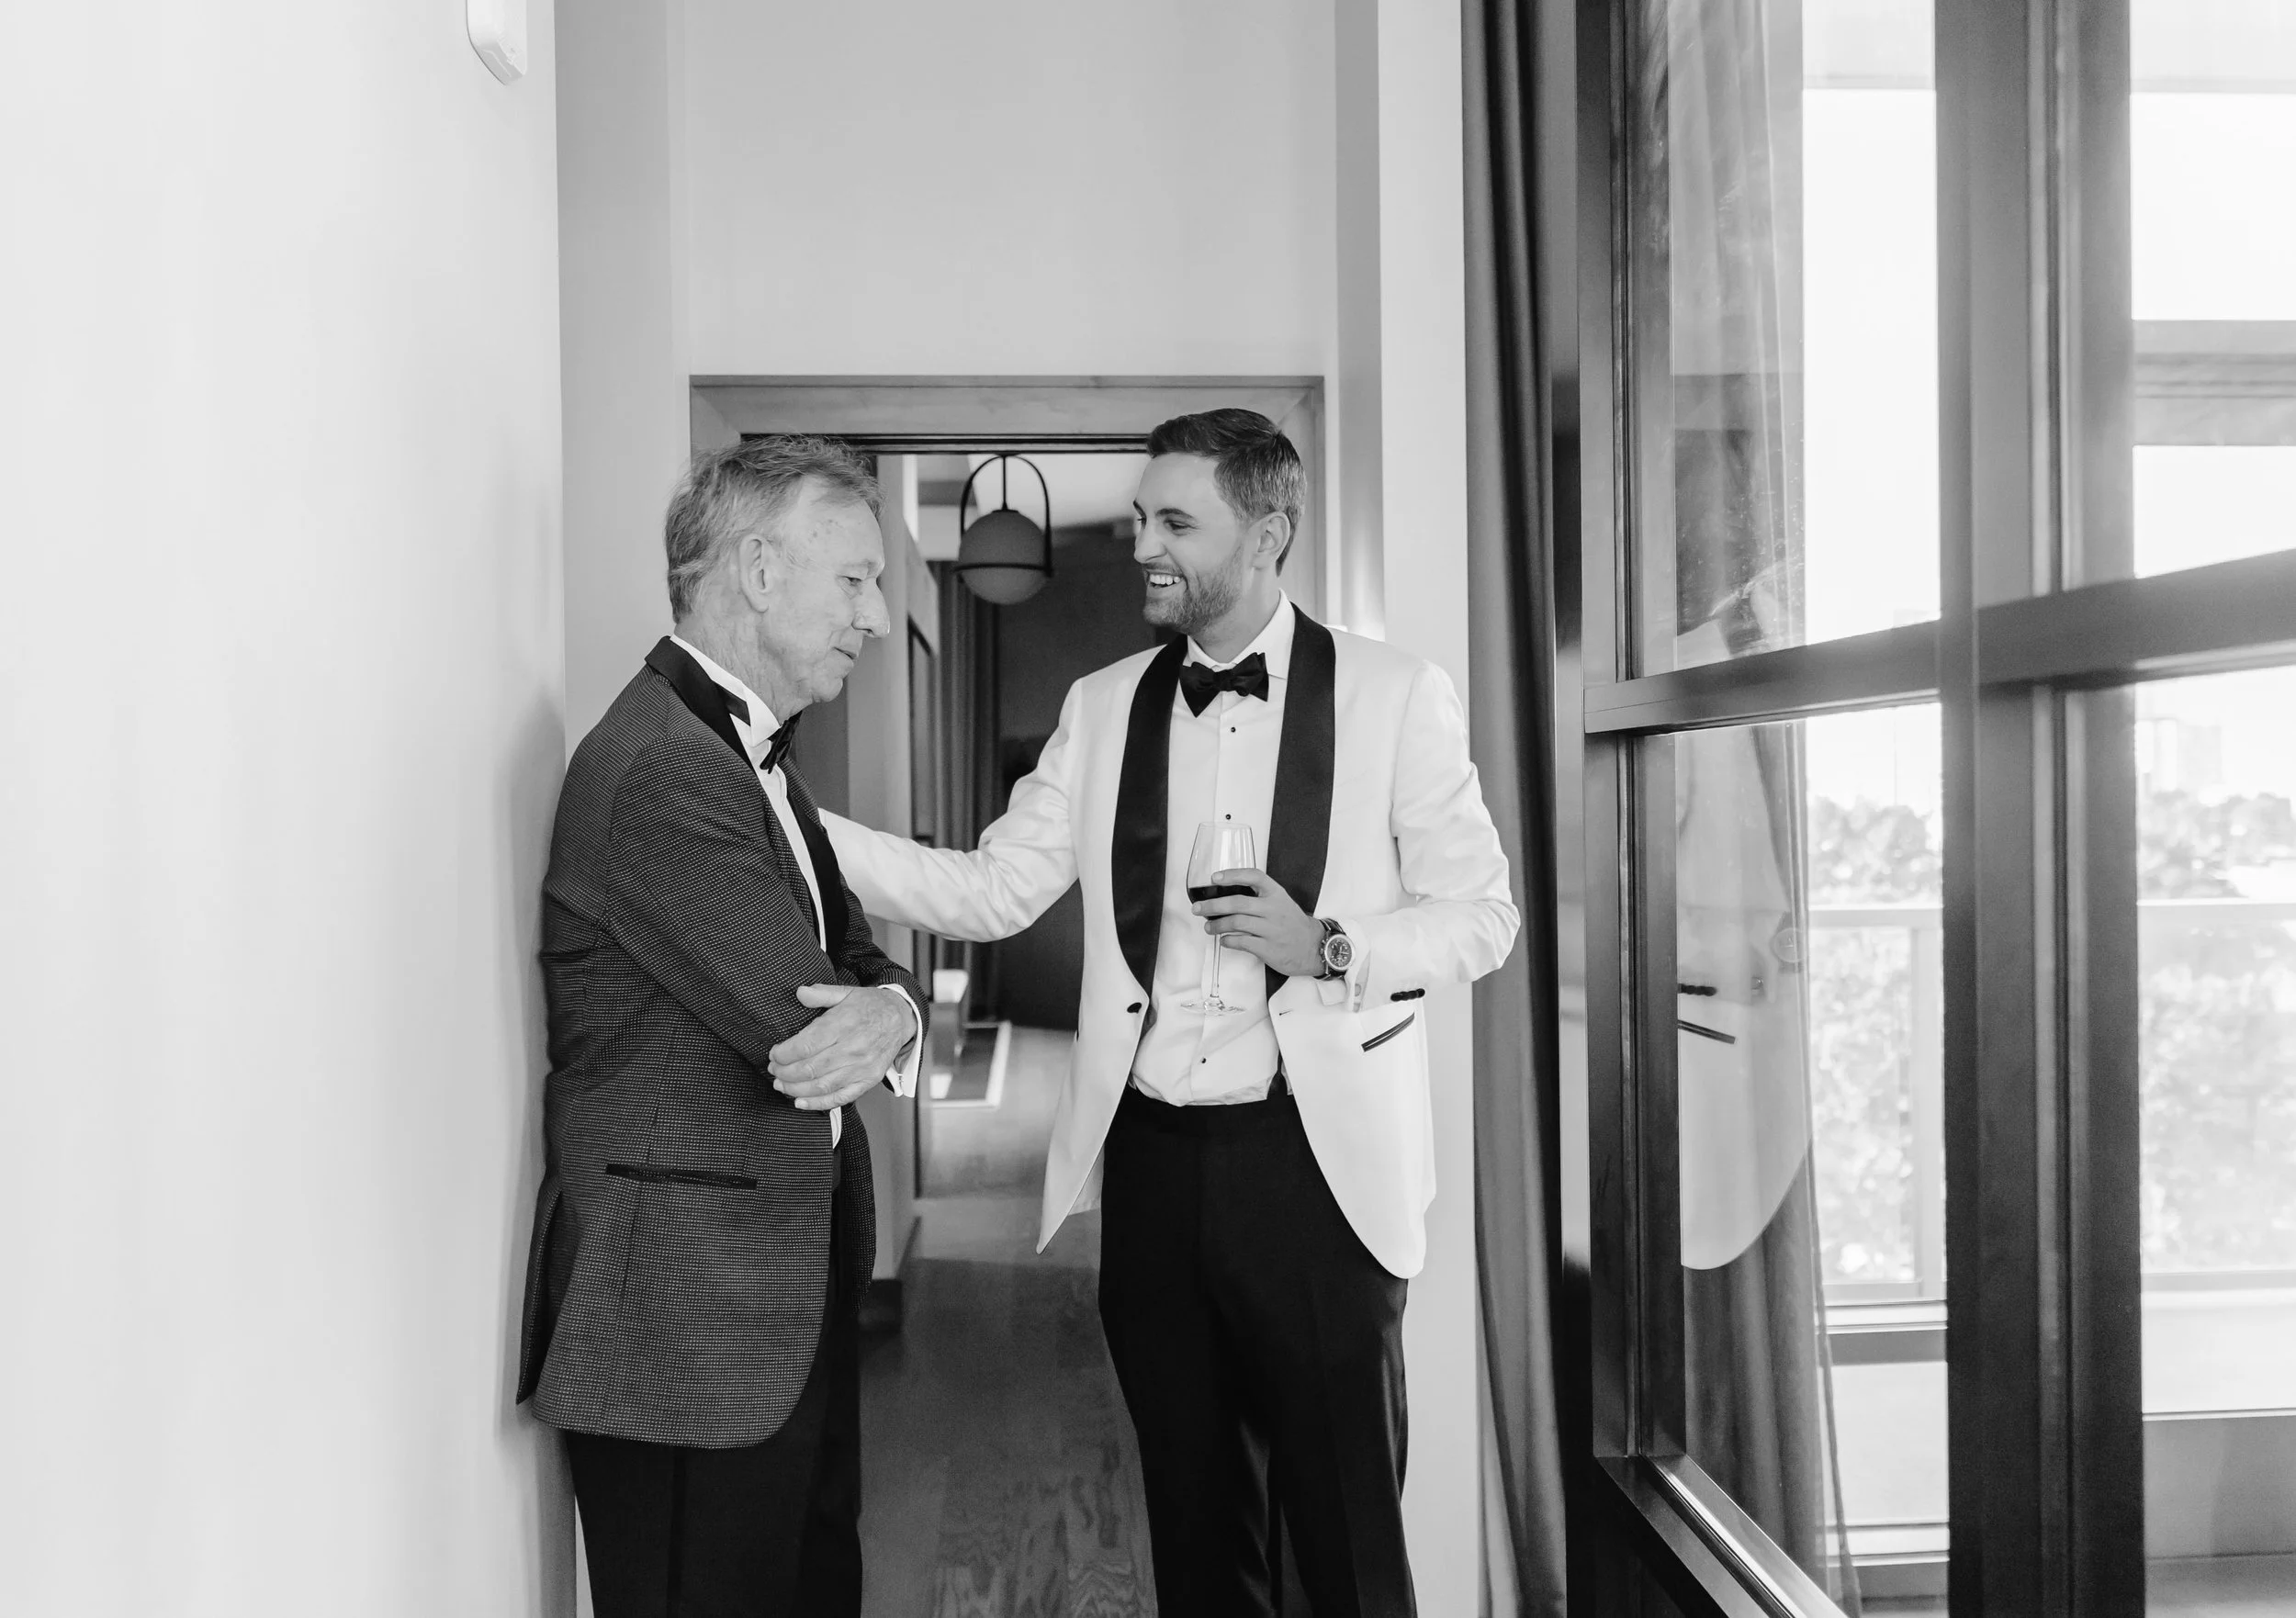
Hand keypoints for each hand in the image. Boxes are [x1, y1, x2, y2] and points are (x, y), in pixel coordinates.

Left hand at [769, 985, 914, 1111]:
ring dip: (795, 1089)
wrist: (901, 1019)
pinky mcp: (867, 1081)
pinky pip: (840, 1098)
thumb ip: (821, 993)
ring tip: (781, 1085)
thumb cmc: (870, 1006)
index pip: (806, 1045)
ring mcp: (861, 1067)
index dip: (784, 1053)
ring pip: (821, 1086)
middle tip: (773, 1069)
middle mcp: (853, 1048)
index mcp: (844, 1024)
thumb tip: (800, 993)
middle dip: (784, 1072)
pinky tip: (800, 1102)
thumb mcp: (846, 991)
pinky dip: (818, 1103)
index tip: (774, 1053)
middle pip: (809, 1068)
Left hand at [1192, 868, 1325, 978]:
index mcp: (1276, 894)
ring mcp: (1271, 929)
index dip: (1232, 875)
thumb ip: (1259, 897)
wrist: (1314, 947)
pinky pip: (1242, 942)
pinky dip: (1228, 941)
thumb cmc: (1292, 924)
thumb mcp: (1281, 902)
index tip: (1214, 878)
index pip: (1254, 877)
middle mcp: (1274, 909)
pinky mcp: (1269, 948)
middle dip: (1213, 905)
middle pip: (1238, 903)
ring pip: (1237, 923)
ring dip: (1217, 925)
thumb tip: (1225, 896)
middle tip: (1198, 908)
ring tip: (1209, 927)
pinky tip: (1224, 940)